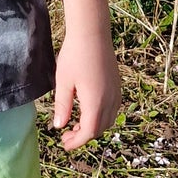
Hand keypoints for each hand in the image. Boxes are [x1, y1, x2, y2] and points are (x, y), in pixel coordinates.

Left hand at [51, 32, 121, 152]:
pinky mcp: (117, 85)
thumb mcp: (63, 82)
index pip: (89, 132)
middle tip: (66, 134)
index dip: (77, 142)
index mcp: (95, 102)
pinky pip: (113, 109)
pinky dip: (101, 116)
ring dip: (93, 126)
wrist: (92, 33)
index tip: (64, 144)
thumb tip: (60, 126)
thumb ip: (62, 106)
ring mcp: (116, 92)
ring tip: (76, 123)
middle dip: (83, 135)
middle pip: (100, 128)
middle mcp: (110, 100)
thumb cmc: (74, 56)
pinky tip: (88, 110)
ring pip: (108, 120)